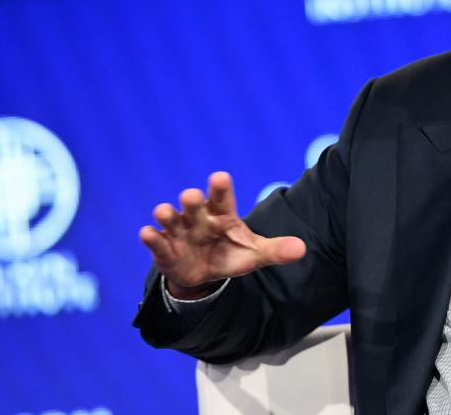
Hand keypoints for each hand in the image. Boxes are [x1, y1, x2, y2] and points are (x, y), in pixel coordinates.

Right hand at [139, 172, 305, 298]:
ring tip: (163, 211)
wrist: (205, 273)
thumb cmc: (231, 253)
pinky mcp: (164, 249)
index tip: (219, 177)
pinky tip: (148, 233)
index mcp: (222, 214)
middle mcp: (199, 218)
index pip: (222, 197)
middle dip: (192, 201)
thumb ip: (276, 250)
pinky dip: (151, 238)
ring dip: (167, 215)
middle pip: (195, 205)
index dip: (220, 187)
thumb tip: (302, 249)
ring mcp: (179, 232)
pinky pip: (156, 242)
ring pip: (171, 219)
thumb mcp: (254, 253)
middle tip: (190, 196)